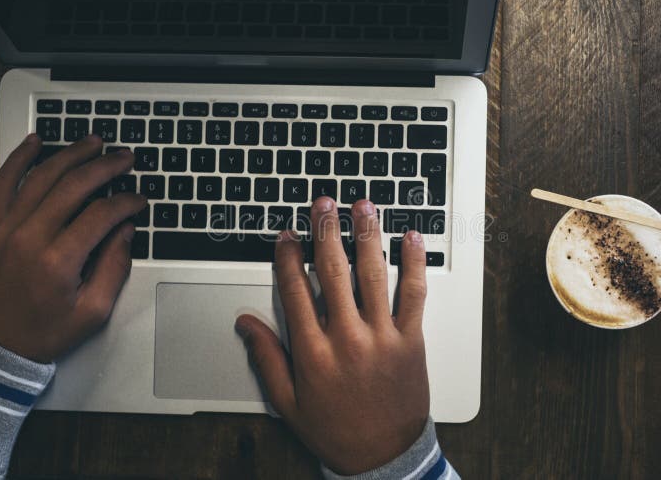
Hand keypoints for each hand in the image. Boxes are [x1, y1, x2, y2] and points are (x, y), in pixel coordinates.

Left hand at [0, 134, 145, 362]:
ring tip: (93, 141)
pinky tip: (36, 141)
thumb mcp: (92, 312)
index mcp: (58, 261)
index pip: (101, 214)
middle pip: (74, 185)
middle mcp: (29, 237)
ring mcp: (4, 228)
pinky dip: (19, 158)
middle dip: (105, 166)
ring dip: (70, 154)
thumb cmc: (42, 332)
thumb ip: (113, 267)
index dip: (126, 202)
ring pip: (41, 176)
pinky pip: (2, 182)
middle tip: (125, 157)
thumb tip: (125, 231)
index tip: (139, 200)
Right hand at [236, 197, 428, 474]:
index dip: (289, 258)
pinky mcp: (411, 340)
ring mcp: (382, 337)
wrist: (383, 457)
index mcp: (313, 352)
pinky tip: (411, 238)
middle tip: (323, 205)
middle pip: (334, 272)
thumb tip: (246, 323)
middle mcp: (347, 338)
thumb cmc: (335, 429)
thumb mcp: (288, 402)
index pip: (296, 291)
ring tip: (363, 206)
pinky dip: (414, 264)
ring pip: (373, 275)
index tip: (287, 235)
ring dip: (367, 235)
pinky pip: (414, 295)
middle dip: (326, 232)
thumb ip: (267, 358)